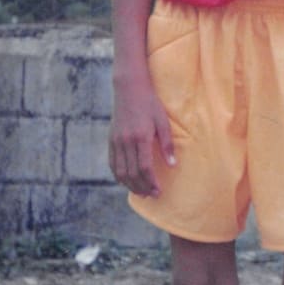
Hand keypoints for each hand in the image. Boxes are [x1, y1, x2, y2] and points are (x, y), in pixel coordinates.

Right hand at [108, 80, 175, 195]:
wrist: (129, 89)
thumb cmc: (150, 104)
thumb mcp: (163, 122)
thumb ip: (167, 144)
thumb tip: (172, 165)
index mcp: (141, 137)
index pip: (145, 167)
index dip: (151, 182)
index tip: (159, 191)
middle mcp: (126, 141)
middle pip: (132, 173)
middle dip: (142, 187)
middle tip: (152, 195)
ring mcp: (116, 141)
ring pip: (120, 171)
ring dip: (130, 185)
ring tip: (141, 192)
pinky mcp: (111, 140)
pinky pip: (112, 163)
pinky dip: (119, 176)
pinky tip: (127, 181)